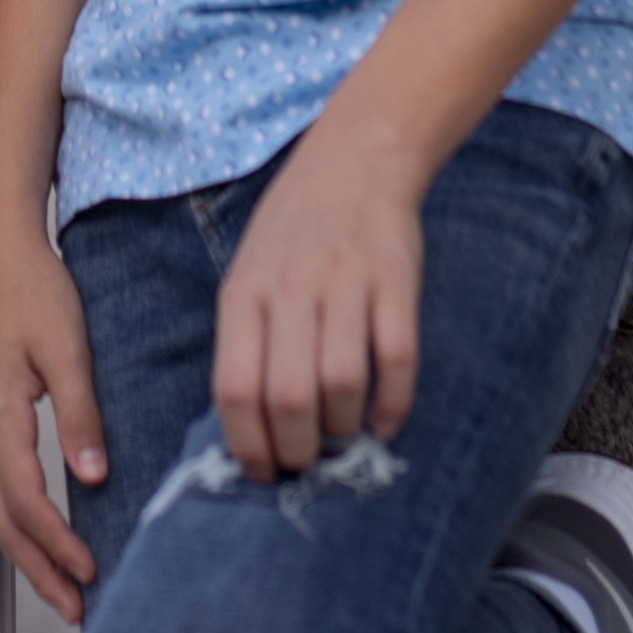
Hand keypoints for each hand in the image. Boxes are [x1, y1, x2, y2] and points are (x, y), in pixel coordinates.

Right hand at [0, 209, 107, 622]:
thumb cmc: (32, 287)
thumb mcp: (66, 346)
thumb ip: (79, 412)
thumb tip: (93, 477)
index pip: (27, 502)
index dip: (58, 544)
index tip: (92, 572)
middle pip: (3, 520)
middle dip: (38, 569)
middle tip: (76, 611)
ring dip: (27, 551)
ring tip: (63, 588)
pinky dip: (19, 520)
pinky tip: (45, 530)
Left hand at [212, 115, 424, 480]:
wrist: (354, 160)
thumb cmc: (292, 230)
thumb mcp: (248, 273)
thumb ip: (246, 340)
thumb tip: (249, 428)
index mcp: (245, 291)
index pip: (235, 388)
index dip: (247, 445)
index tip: (262, 472)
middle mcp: (291, 288)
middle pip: (289, 398)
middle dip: (297, 450)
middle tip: (305, 462)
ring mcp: (345, 284)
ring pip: (342, 385)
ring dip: (343, 429)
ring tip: (341, 435)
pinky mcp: (396, 282)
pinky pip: (398, 361)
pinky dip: (394, 405)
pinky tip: (385, 420)